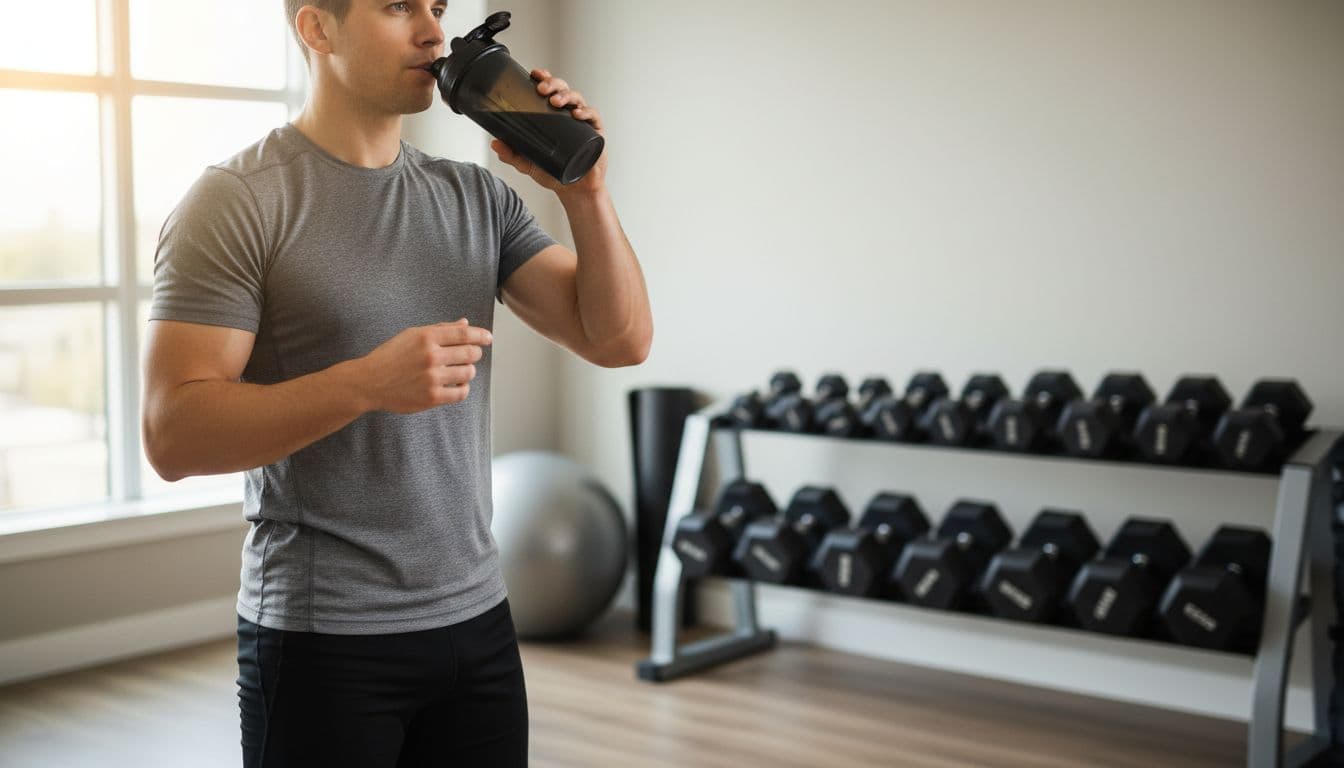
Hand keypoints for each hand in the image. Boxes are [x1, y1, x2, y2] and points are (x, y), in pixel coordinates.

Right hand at [357, 319, 492, 413]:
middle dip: (475, 353)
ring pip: (468, 373)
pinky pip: (461, 393)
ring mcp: (432, 378)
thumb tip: (466, 323)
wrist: (369, 382)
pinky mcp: (431, 398)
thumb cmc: (391, 356)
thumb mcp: (412, 335)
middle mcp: (431, 356)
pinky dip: (463, 388)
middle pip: (471, 353)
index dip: (481, 335)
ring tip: (459, 371)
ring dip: (468, 371)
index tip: (488, 338)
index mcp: (426, 337)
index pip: (464, 333)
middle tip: (471, 355)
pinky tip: (456, 385)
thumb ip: (440, 329)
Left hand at [490, 68, 606, 197]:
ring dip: (566, 95)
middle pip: (563, 89)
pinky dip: (586, 112)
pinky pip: (593, 116)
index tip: (534, 74)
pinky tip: (576, 114)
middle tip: (541, 89)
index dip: (544, 78)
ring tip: (555, 101)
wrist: (574, 190)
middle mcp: (568, 114)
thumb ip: (511, 154)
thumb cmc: (554, 173)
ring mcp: (583, 122)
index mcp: (553, 115)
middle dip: (553, 84)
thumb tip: (494, 143)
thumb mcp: (528, 164)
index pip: (549, 90)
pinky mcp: (596, 132)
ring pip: (577, 99)